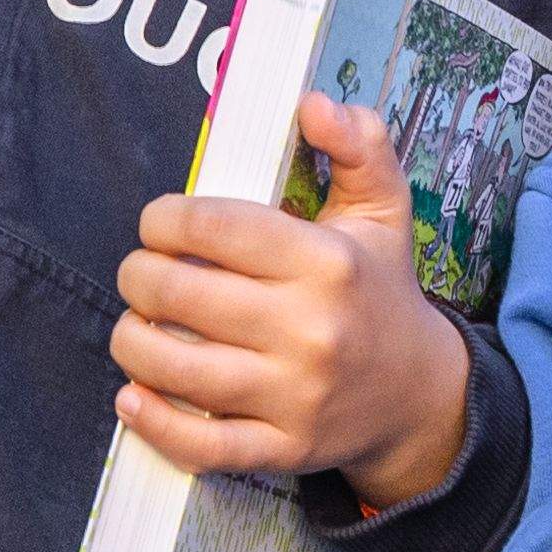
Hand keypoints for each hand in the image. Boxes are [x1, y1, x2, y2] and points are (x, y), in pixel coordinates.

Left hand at [113, 98, 473, 513]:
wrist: (419, 395)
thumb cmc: (381, 290)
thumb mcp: (382, 209)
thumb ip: (357, 144)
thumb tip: (314, 103)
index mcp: (328, 263)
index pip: (213, 228)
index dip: (164, 219)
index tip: (158, 223)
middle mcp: (310, 329)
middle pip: (177, 293)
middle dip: (138, 275)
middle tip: (141, 272)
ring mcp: (294, 395)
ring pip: (175, 367)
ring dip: (132, 342)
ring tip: (135, 326)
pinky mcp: (282, 448)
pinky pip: (200, 443)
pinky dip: (153, 422)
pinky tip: (132, 396)